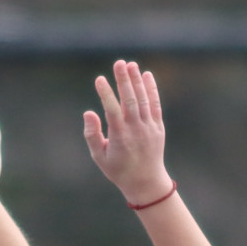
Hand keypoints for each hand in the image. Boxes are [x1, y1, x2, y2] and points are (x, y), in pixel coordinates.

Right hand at [81, 59, 172, 205]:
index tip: (99, 79)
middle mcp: (136, 130)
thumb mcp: (99, 157)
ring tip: (131, 64)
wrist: (146, 182)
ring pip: (143, 100)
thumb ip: (92, 135)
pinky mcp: (157, 127)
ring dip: (137, 81)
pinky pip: (155, 105)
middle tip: (118, 63)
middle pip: (130, 101)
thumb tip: (88, 112)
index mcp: (120, 137)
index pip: (112, 111)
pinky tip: (147, 75)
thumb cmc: (118, 170)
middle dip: (124, 81)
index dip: (106, 94)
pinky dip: (152, 90)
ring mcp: (149, 128)